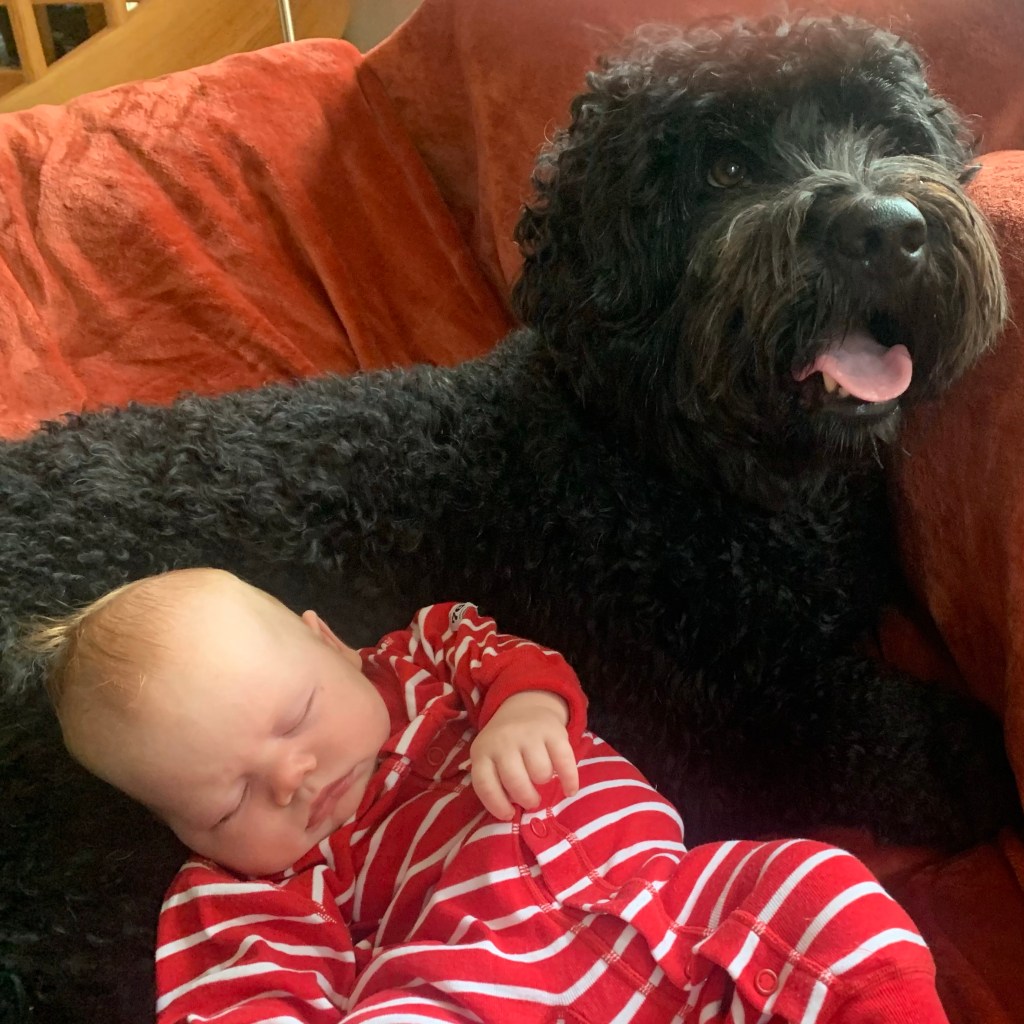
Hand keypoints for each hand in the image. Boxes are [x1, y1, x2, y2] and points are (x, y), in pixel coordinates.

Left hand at [470, 690, 579, 819]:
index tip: (509, 814)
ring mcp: (529, 734)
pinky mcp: (553, 731)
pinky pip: (564, 763)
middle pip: (516, 783)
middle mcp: (504, 741)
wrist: (525, 706)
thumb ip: (495, 782)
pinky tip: (569, 790)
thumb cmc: (505, 745)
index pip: (485, 785)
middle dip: (527, 799)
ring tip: (541, 778)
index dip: (497, 805)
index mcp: (483, 751)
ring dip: (544, 782)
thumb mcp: (490, 758)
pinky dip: (570, 781)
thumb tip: (511, 812)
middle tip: (531, 801)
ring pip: (541, 774)